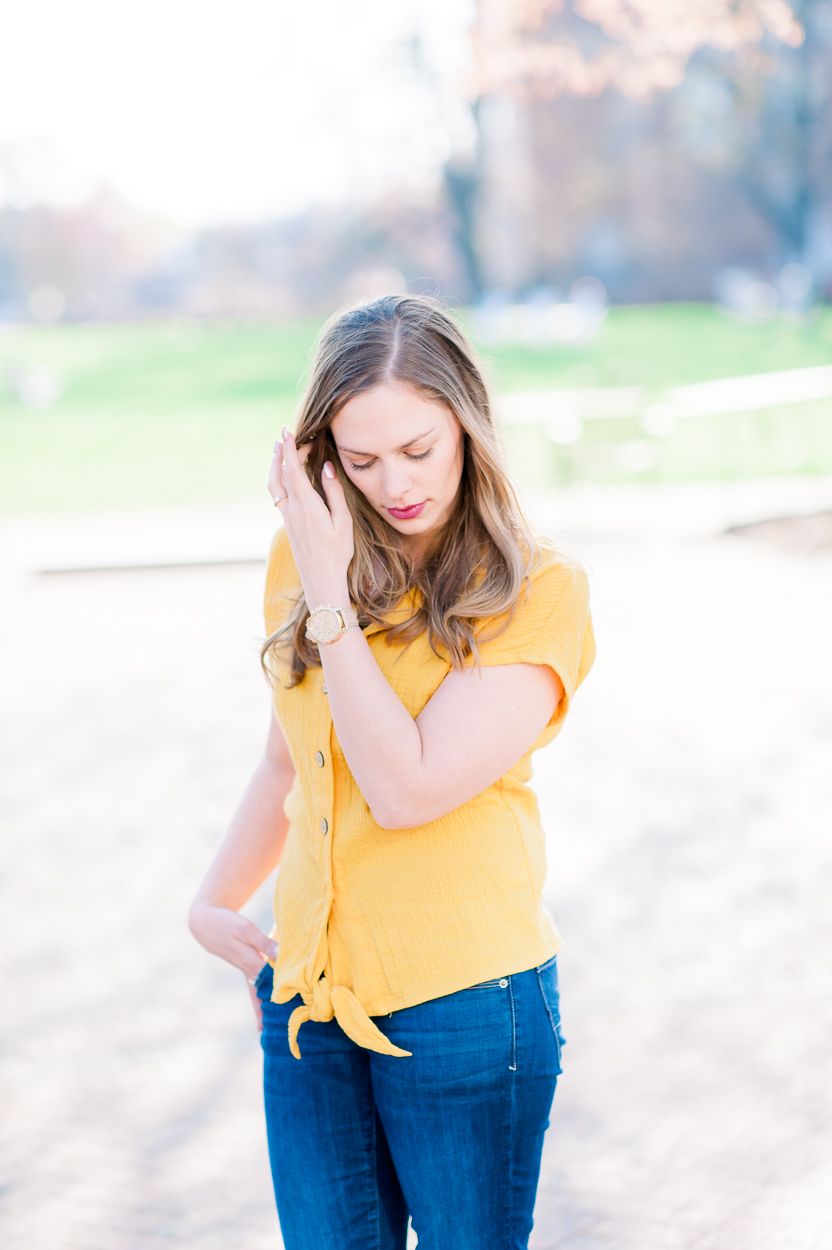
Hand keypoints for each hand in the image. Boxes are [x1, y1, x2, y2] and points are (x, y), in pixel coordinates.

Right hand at [188, 901, 277, 1030]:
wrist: (205, 923)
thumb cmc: (226, 924)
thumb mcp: (245, 930)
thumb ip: (264, 943)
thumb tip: (281, 954)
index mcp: (251, 964)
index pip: (274, 984)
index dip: (287, 996)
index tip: (300, 1012)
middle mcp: (249, 972)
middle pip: (266, 996)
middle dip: (275, 1014)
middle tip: (287, 1035)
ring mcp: (246, 971)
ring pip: (259, 996)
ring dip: (266, 1012)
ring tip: (272, 1033)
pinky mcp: (245, 967)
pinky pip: (254, 990)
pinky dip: (259, 1002)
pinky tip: (261, 1017)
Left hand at [269, 429, 353, 605]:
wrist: (321, 578)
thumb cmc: (337, 552)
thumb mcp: (343, 522)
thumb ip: (334, 492)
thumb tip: (326, 467)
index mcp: (307, 506)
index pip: (293, 470)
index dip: (289, 449)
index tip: (286, 432)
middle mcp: (293, 509)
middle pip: (281, 474)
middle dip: (283, 453)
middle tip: (289, 437)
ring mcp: (288, 517)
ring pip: (275, 485)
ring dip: (275, 466)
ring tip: (278, 450)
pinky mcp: (288, 523)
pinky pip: (278, 495)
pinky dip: (279, 479)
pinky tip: (284, 475)